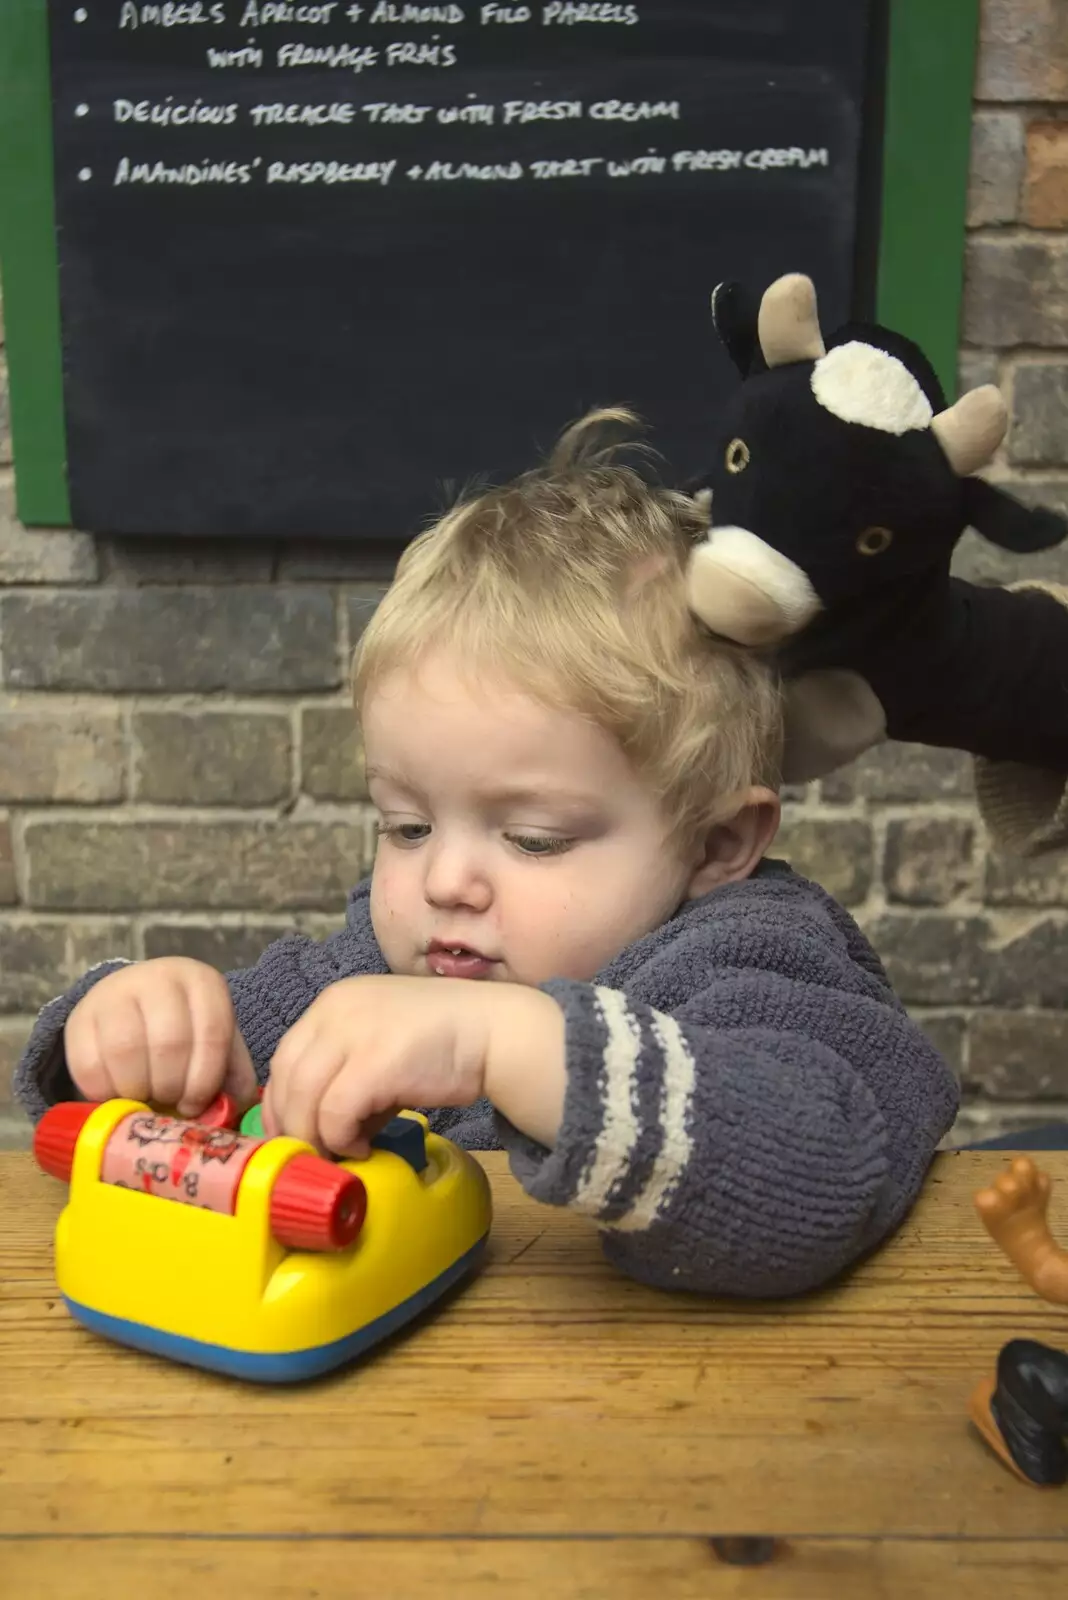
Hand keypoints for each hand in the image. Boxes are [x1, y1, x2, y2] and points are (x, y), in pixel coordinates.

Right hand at [64, 957, 257, 1117]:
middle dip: (171, 1087)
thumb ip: (232, 1074)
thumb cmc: (183, 1031)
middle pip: (169, 1043)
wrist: (131, 1005)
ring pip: (126, 1051)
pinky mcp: (80, 1016)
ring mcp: (115, 993)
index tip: (193, 1105)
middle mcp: (159, 978)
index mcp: (202, 982)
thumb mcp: (215, 1043)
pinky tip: (116, 1095)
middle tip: (167, 1102)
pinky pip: (89, 1065)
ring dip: (138, 1090)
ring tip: (143, 1099)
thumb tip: (235, 1107)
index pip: (212, 1033)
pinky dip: (104, 1092)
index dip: (204, 1080)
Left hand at [262, 975, 565, 1157]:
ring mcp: (354, 1033)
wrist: (494, 1032)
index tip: (293, 1137)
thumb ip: (348, 1077)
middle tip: (311, 1156)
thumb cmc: (444, 1042)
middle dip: (291, 1126)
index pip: (284, 1058)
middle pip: (285, 1079)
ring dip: (314, 1138)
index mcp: (334, 1002)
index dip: (281, 1104)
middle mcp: (335, 1010)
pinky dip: (342, 1139)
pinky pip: (335, 1114)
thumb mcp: (382, 1047)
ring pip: (302, 1099)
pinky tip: (365, 1148)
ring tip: (340, 1155)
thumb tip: (325, 1130)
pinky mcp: (374, 1063)